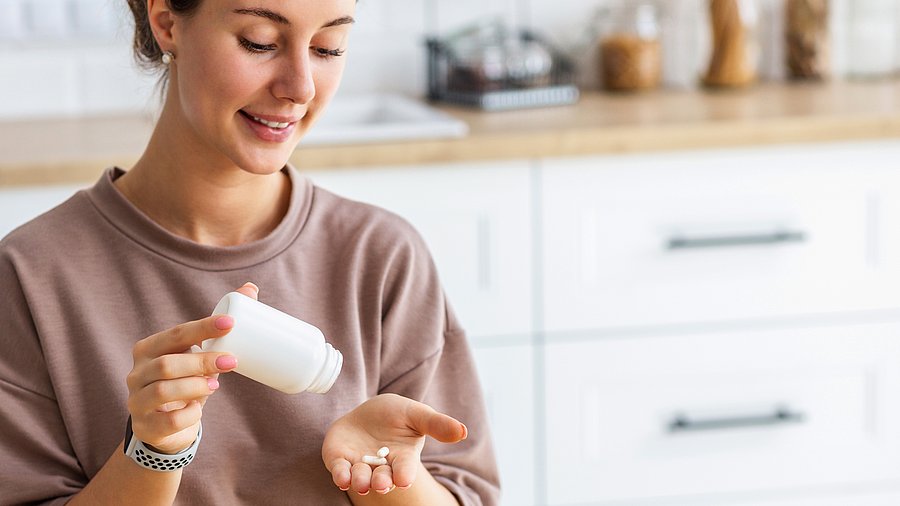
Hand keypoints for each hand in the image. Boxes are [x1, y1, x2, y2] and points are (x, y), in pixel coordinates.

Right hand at [124, 282, 258, 453]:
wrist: (166, 426)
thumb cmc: (186, 381)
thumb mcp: (200, 355)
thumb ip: (219, 327)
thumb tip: (251, 288)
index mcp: (149, 349)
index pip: (175, 334)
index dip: (202, 328)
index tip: (230, 323)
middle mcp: (137, 372)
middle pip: (167, 363)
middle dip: (202, 361)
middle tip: (231, 361)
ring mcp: (137, 400)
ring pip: (163, 390)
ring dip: (195, 386)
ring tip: (216, 385)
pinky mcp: (145, 426)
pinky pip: (168, 421)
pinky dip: (189, 415)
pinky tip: (198, 410)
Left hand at [322, 393, 467, 495]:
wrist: (367, 413)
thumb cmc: (396, 415)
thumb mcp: (417, 414)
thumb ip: (437, 424)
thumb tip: (463, 431)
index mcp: (402, 458)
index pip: (405, 469)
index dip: (404, 474)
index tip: (404, 479)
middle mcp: (382, 467)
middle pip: (383, 478)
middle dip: (382, 482)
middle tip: (381, 483)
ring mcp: (359, 465)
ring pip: (361, 478)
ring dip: (361, 482)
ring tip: (362, 482)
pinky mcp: (340, 460)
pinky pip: (340, 471)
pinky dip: (341, 475)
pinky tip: (343, 478)